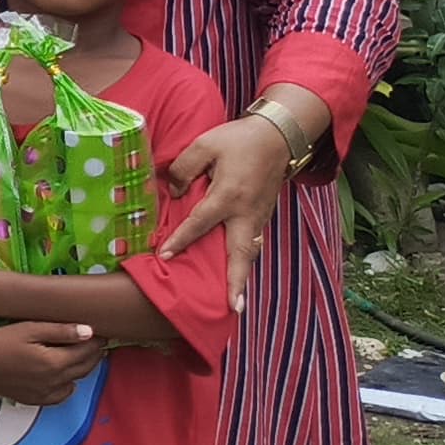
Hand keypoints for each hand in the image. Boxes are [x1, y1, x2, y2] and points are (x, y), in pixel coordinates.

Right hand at [0, 319, 108, 403]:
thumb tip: (89, 331)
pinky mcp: (36, 400)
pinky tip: (63, 374)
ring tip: (81, 355)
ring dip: (82, 368)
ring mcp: (46, 393)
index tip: (101, 332)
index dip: (96, 341)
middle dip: (94, 354)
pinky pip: (62, 395)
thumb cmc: (0, 339)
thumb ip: (60, 331)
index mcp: (54, 362)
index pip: (86, 352)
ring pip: (76, 382)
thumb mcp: (29, 329)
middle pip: (85, 368)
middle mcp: (54, 382)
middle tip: (97, 342)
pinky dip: (68, 385)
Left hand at [157, 109, 302, 311]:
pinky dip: (245, 259)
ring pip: (250, 251)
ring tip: (235, 301)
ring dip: (242, 275)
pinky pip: (253, 241)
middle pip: (241, 253)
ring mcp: (259, 215)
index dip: (181, 239)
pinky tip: (236, 270)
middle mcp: (247, 212)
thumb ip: (184, 168)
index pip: (200, 222)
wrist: (278, 136)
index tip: (165, 256)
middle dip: (236, 282)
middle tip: (233, 308)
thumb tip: (174, 193)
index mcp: (229, 195)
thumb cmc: (238, 140)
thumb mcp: (204, 145)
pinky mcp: (264, 214)